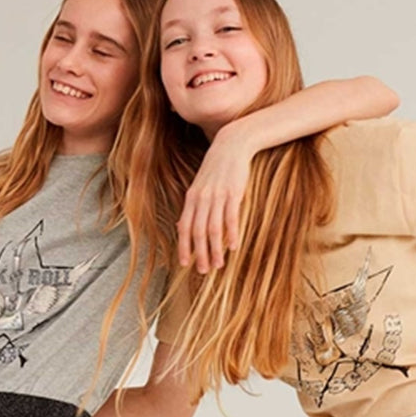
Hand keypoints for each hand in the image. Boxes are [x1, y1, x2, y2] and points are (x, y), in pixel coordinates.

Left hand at [177, 123, 253, 273]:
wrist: (232, 145)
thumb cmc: (216, 168)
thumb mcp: (199, 187)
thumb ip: (192, 208)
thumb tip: (182, 227)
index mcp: (192, 198)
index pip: (185, 227)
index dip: (184, 247)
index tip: (185, 264)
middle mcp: (202, 198)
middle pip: (198, 232)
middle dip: (199, 254)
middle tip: (203, 271)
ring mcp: (217, 196)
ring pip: (213, 229)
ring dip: (215, 249)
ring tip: (218, 265)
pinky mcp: (233, 193)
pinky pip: (231, 218)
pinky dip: (231, 234)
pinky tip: (233, 247)